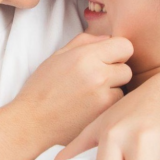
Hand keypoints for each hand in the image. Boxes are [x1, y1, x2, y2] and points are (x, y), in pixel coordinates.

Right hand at [12, 33, 133, 146]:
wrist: (31, 121)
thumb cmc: (42, 87)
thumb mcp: (58, 56)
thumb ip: (84, 42)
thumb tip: (107, 38)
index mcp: (85, 56)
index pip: (125, 46)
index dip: (117, 52)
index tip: (108, 59)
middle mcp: (97, 74)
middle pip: (127, 68)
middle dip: (115, 72)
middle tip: (97, 80)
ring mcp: (102, 97)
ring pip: (124, 88)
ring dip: (113, 90)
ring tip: (91, 96)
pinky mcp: (104, 115)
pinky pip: (117, 106)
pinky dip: (108, 106)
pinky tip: (90, 108)